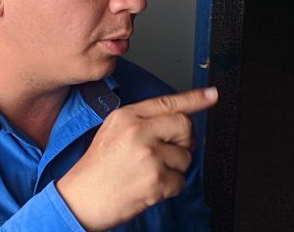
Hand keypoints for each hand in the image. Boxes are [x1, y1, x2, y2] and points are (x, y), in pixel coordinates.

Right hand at [55, 87, 217, 230]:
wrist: (81, 198)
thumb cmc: (96, 168)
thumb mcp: (113, 132)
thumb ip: (144, 123)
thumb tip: (181, 128)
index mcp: (126, 116)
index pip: (167, 103)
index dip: (194, 99)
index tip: (212, 94)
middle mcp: (138, 131)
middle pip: (184, 126)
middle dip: (182, 141)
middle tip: (165, 152)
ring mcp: (148, 155)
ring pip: (185, 156)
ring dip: (173, 168)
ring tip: (147, 173)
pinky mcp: (156, 179)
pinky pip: (180, 181)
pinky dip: (169, 187)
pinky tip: (149, 187)